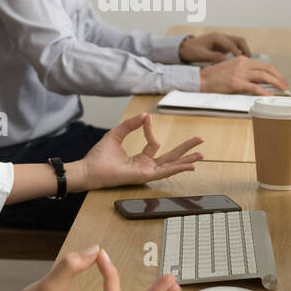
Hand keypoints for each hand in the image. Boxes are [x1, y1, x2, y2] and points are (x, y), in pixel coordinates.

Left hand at [79, 113, 202, 189]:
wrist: (89, 169)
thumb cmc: (99, 156)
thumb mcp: (116, 135)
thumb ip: (130, 125)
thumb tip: (144, 115)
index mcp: (140, 159)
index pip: (153, 143)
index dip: (150, 130)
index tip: (145, 119)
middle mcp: (146, 166)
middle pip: (171, 156)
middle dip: (185, 149)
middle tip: (200, 140)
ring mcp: (146, 172)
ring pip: (171, 165)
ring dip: (186, 159)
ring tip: (201, 154)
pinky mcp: (144, 176)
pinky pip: (164, 171)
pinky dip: (178, 168)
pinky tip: (189, 166)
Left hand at [179, 32, 249, 62]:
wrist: (186, 47)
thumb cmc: (192, 50)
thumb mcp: (201, 54)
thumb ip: (213, 56)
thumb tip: (225, 60)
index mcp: (216, 37)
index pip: (231, 44)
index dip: (237, 52)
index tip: (241, 61)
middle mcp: (222, 37)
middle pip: (239, 40)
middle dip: (245, 49)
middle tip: (248, 61)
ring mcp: (223, 40)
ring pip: (239, 43)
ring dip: (244, 51)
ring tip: (246, 62)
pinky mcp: (223, 45)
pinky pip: (235, 47)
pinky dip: (240, 52)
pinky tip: (240, 62)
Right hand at [200, 56, 289, 93]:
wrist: (202, 79)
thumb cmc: (215, 76)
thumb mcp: (232, 67)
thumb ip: (244, 71)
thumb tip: (259, 80)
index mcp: (242, 59)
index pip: (264, 65)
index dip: (275, 72)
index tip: (280, 79)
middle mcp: (243, 64)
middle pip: (267, 69)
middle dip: (279, 77)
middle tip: (285, 85)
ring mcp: (240, 73)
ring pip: (264, 77)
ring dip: (276, 83)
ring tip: (282, 90)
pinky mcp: (236, 83)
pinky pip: (254, 87)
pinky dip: (264, 92)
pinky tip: (270, 96)